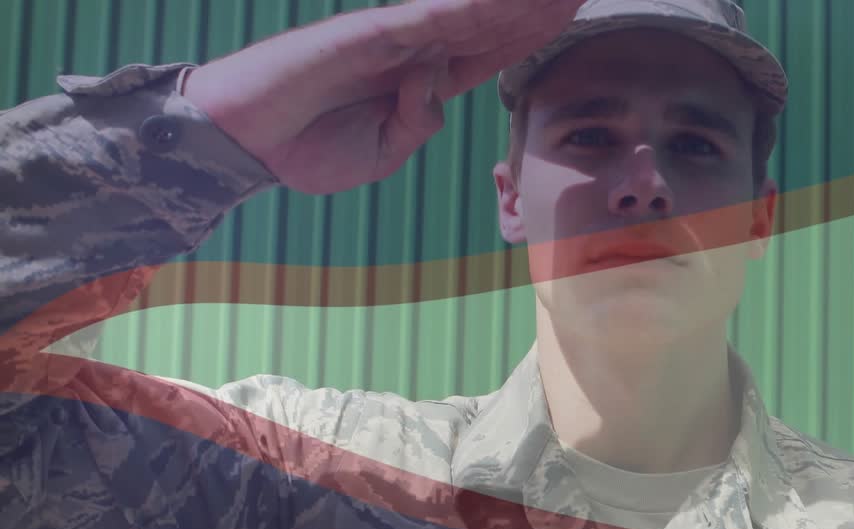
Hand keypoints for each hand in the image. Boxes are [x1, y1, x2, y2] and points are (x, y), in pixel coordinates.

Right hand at [183, 0, 585, 193]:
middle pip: (491, 23)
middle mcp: (415, 51)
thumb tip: (435, 91)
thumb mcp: (382, 154)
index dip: (533, 35)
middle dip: (538, 8)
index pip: (492, 52)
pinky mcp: (368, 33)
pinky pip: (428, 15)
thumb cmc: (307, 147)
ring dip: (515, 1)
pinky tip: (507, 1)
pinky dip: (468, 7)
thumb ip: (417, 125)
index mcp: (422, 83)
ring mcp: (394, 37)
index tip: (571, 16)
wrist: (247, 143)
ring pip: (469, 11)